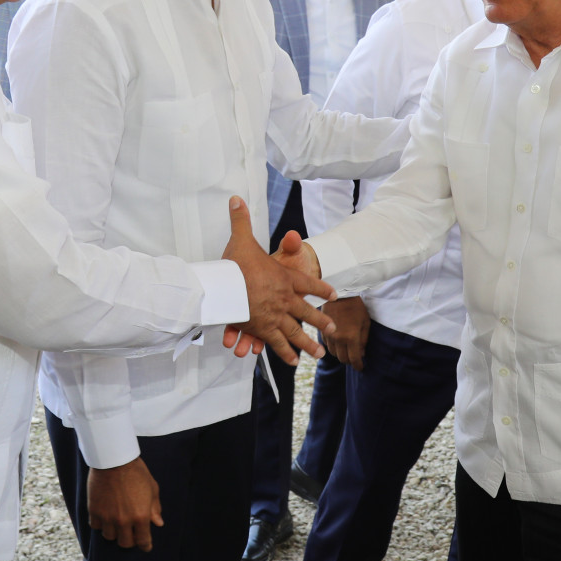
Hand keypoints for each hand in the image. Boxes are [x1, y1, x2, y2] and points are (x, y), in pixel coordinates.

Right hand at [88, 458, 161, 551]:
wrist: (114, 460)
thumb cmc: (136, 472)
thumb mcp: (152, 489)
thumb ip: (155, 508)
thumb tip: (158, 523)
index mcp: (141, 516)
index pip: (143, 541)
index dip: (145, 546)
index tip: (145, 546)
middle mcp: (124, 521)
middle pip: (125, 543)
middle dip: (129, 540)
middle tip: (130, 533)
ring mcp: (107, 517)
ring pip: (109, 537)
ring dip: (114, 532)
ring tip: (116, 524)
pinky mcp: (94, 511)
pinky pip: (96, 526)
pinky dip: (100, 524)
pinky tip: (104, 517)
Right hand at [220, 198, 333, 365]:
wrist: (227, 287)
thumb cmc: (235, 263)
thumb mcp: (241, 239)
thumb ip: (241, 219)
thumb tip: (236, 198)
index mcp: (285, 279)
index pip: (309, 283)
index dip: (322, 289)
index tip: (333, 294)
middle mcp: (285, 300)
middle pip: (308, 313)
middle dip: (321, 322)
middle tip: (332, 330)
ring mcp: (276, 316)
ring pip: (297, 333)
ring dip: (308, 344)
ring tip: (319, 354)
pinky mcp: (263, 330)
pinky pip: (277, 343)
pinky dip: (284, 352)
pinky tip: (291, 362)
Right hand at [323, 297, 370, 370]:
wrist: (340, 293)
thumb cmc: (356, 306)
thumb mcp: (365, 322)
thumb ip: (364, 340)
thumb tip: (361, 353)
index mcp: (351, 337)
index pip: (354, 359)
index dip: (358, 366)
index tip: (361, 367)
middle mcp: (338, 339)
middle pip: (342, 359)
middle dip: (349, 361)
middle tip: (354, 358)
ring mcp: (329, 335)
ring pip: (333, 353)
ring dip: (340, 354)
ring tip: (346, 349)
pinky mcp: (322, 330)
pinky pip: (326, 345)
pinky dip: (332, 346)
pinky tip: (338, 341)